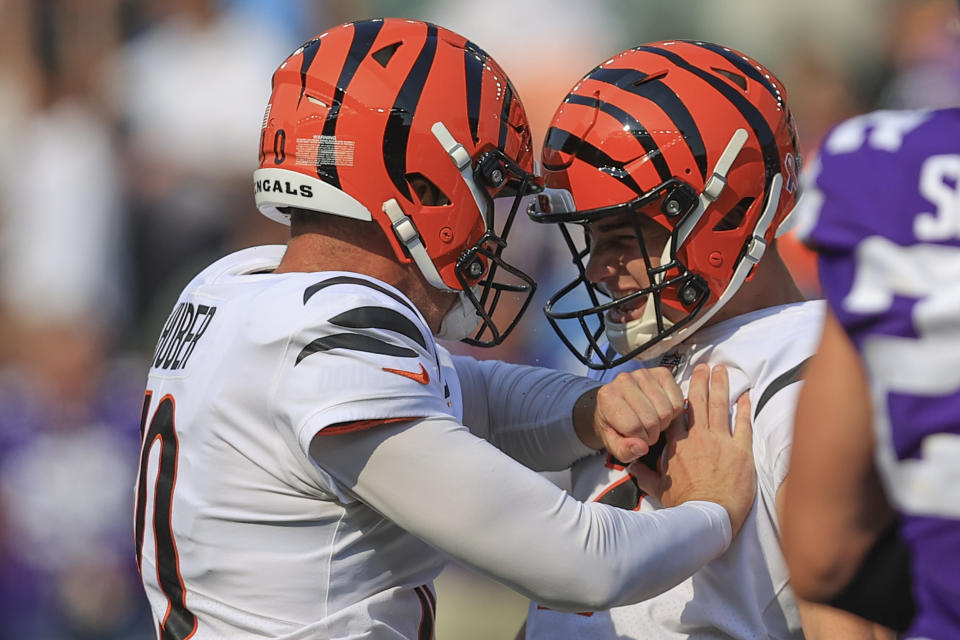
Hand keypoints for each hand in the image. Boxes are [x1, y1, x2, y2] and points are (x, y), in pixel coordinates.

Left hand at [575, 367, 683, 461]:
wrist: (617, 406)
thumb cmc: (614, 425)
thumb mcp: (613, 444)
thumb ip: (624, 450)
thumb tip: (641, 447)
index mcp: (607, 396)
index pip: (633, 426)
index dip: (639, 439)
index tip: (635, 438)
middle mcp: (624, 380)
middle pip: (652, 419)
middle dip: (652, 433)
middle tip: (645, 431)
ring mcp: (643, 374)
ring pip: (666, 411)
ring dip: (663, 423)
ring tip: (652, 422)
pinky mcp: (661, 373)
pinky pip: (678, 401)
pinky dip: (673, 412)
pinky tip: (661, 411)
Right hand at [631, 364, 755, 535]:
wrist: (709, 515)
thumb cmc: (684, 505)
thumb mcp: (658, 490)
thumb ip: (645, 475)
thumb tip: (632, 467)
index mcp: (677, 445)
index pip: (675, 415)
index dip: (677, 398)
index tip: (680, 385)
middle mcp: (698, 438)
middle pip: (698, 403)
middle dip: (701, 381)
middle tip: (704, 365)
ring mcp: (720, 442)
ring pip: (719, 406)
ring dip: (721, 386)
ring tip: (722, 370)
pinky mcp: (740, 450)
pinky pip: (742, 424)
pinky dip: (744, 409)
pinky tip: (745, 396)